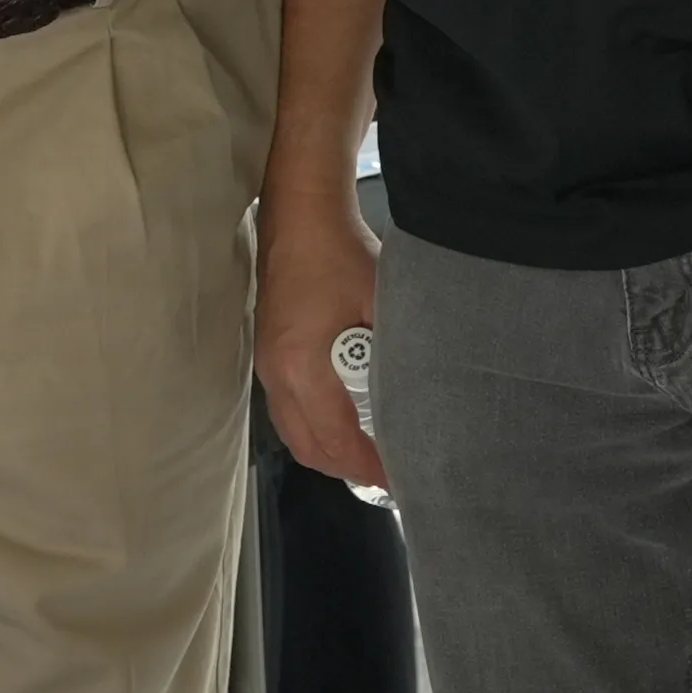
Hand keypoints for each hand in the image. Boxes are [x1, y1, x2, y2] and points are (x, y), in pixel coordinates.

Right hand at [254, 178, 387, 494]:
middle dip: (346, 468)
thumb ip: (396, 350)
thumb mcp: (381, 301)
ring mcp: (267, 365)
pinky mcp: (267, 353)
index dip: (368, 465)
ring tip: (368, 456)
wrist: (300, 214)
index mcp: (302, 365)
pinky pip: (286, 410)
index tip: (399, 478)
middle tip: (388, 475)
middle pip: (308, 446)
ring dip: (328, 450)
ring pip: (293, 432)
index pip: (336, 438)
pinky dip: (313, 427)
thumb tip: (424, 391)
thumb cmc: (341, 253)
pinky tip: (343, 421)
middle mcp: (277, 373)